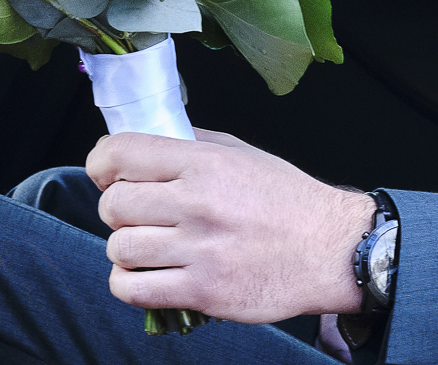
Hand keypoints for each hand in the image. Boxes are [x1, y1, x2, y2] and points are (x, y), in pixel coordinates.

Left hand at [86, 128, 373, 322]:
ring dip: (129, 250)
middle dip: (121, 210)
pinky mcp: (202, 291)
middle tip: (144, 215)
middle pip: (112, 205)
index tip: (109, 174)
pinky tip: (153, 275)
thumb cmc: (291, 201)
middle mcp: (199, 203)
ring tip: (154, 248)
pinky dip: (132, 283)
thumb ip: (196, 147)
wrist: (333, 250)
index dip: (104, 164)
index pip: (121, 153)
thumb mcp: (248, 156)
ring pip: (119, 248)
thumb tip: (147, 145)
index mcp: (209, 164)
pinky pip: (131, 289)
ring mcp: (199, 250)